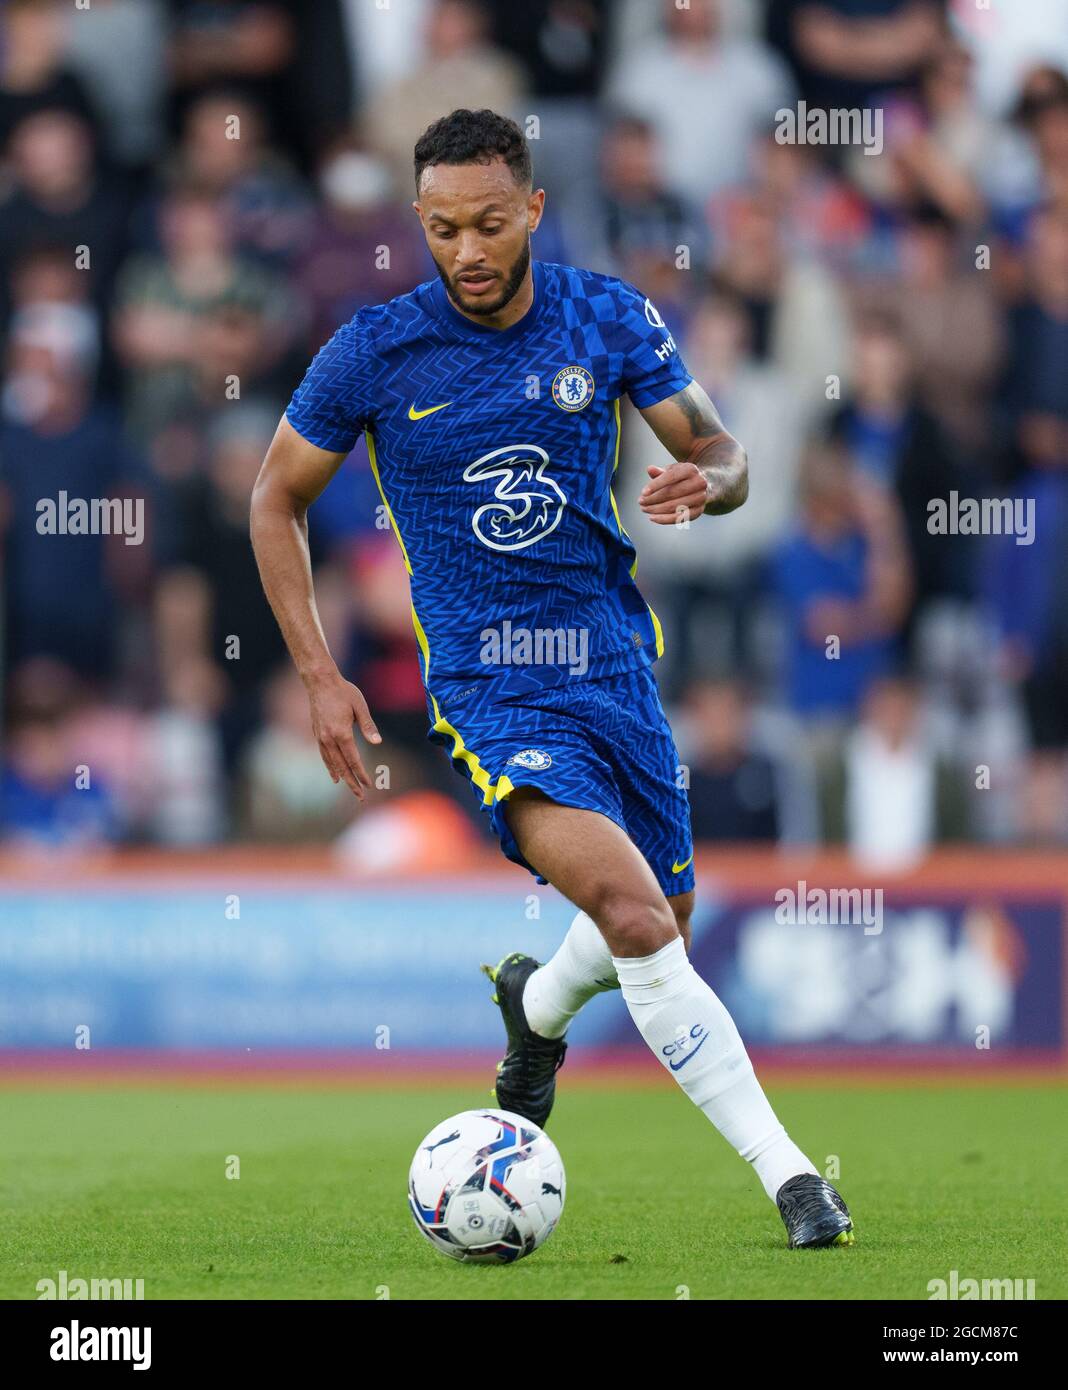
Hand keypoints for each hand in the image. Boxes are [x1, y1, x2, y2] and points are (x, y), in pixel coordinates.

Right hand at [305, 672, 380, 798]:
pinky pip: (324, 755)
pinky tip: (334, 774)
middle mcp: (329, 738)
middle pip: (342, 767)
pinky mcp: (317, 734)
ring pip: (331, 763)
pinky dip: (329, 766)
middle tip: (360, 796)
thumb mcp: (360, 706)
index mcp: (342, 733)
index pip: (353, 760)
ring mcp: (321, 737)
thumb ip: (368, 726)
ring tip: (348, 788)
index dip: (361, 774)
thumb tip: (377, 742)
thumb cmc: (343, 691)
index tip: (369, 784)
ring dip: (341, 777)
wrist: (320, 681)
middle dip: (352, 782)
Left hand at [638, 462, 710, 525]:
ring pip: (674, 507)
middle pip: (672, 493)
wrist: (706, 485)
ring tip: (644, 509)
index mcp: (691, 469)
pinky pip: (679, 518)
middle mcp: (699, 483)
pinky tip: (652, 518)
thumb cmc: (683, 477)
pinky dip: (664, 519)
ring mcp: (700, 498)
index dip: (656, 485)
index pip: (671, 477)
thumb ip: (660, 472)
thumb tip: (649, 469)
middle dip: (653, 499)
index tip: (643, 492)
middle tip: (640, 502)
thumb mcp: (673, 471)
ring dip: (656, 509)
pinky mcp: (698, 511)